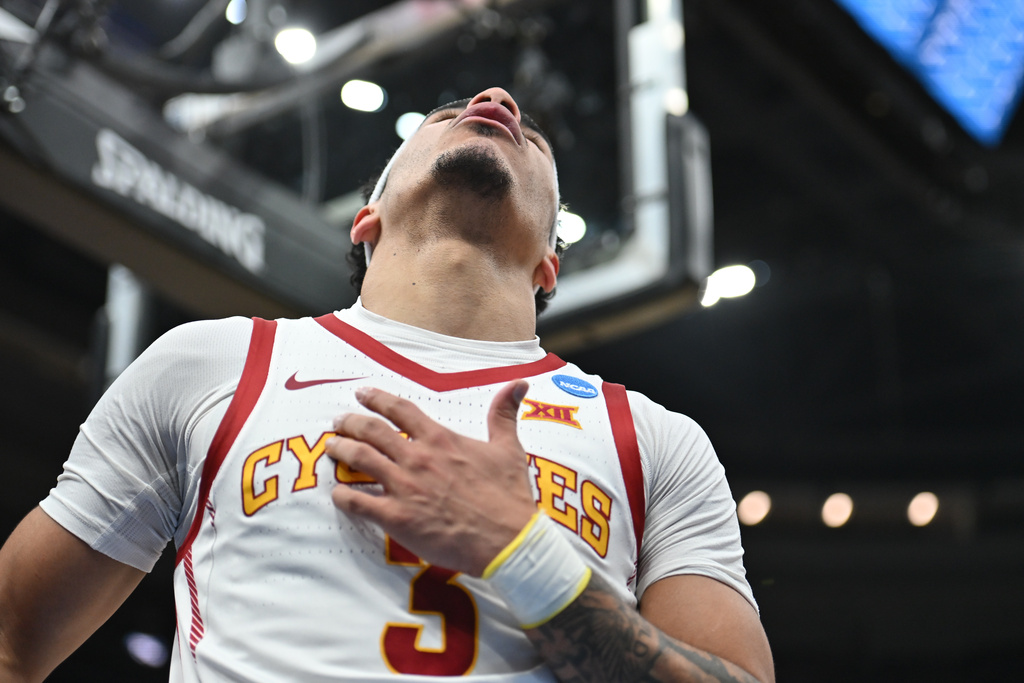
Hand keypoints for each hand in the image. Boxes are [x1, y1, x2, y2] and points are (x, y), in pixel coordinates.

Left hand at [326, 380, 536, 575]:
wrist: (507, 540)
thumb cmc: (508, 496)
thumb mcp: (509, 449)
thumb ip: (504, 414)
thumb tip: (518, 385)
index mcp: (440, 439)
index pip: (400, 410)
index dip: (377, 398)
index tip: (362, 393)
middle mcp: (417, 458)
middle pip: (371, 430)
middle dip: (349, 423)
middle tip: (338, 422)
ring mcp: (405, 488)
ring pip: (359, 459)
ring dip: (340, 450)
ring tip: (330, 447)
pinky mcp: (397, 518)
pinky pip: (358, 503)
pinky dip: (343, 496)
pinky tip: (337, 493)